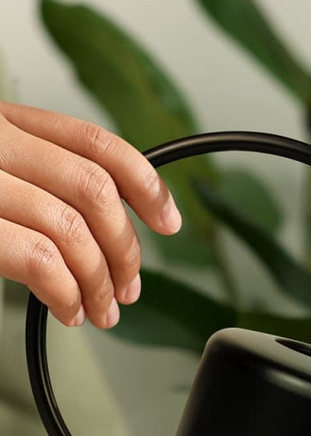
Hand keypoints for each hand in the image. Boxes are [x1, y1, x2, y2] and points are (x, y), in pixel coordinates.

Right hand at [0, 102, 179, 327]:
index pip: (96, 144)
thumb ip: (38, 184)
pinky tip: (67, 310)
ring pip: (71, 227)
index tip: (168, 223)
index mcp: (2, 124)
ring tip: (100, 310)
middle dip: (125, 250)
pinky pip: (38, 258)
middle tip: (127, 288)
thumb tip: (105, 232)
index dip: (146, 185)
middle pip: (94, 191)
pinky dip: (66, 292)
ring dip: (99, 281)